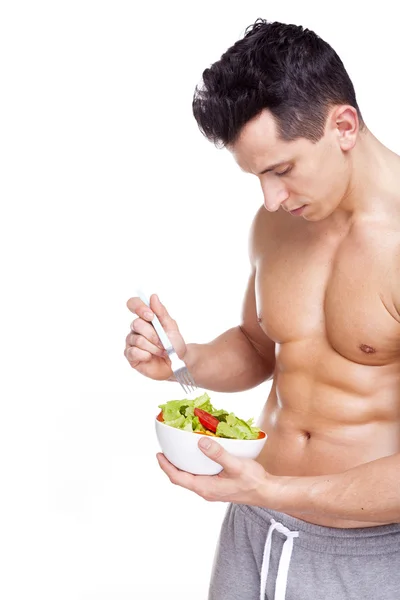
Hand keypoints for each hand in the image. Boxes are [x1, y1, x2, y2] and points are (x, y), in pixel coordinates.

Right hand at [125, 294, 186, 379]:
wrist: (177, 364)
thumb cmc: (174, 344)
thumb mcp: (171, 326)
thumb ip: (161, 312)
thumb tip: (153, 296)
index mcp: (145, 318)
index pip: (133, 304)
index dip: (139, 307)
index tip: (151, 316)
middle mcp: (136, 328)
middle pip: (136, 323)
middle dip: (153, 335)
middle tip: (163, 343)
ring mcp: (131, 342)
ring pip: (137, 339)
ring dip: (153, 347)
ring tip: (162, 352)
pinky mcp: (130, 355)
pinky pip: (133, 352)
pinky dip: (146, 355)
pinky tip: (151, 357)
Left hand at [157, 437, 274, 505]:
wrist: (268, 492)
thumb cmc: (253, 482)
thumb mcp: (236, 465)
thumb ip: (218, 454)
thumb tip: (200, 442)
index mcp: (205, 488)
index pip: (178, 478)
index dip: (166, 467)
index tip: (158, 454)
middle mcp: (206, 490)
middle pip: (182, 478)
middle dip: (171, 465)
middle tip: (166, 449)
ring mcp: (212, 489)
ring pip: (191, 477)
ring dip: (182, 466)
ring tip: (179, 451)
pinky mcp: (218, 486)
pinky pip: (200, 476)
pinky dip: (194, 466)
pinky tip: (199, 456)